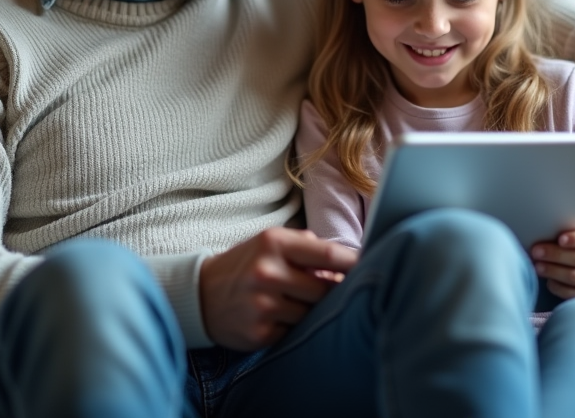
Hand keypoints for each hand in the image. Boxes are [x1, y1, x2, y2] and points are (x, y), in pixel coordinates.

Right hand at [199, 227, 357, 349]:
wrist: (201, 295)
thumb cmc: (247, 264)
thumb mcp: (271, 242)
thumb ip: (307, 247)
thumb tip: (346, 263)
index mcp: (274, 243)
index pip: (328, 255)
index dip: (355, 264)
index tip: (373, 267)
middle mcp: (267, 272)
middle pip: (325, 290)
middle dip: (333, 292)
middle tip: (335, 290)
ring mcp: (262, 305)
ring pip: (312, 313)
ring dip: (313, 311)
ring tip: (298, 302)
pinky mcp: (259, 332)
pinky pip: (294, 331)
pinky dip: (294, 326)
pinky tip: (281, 317)